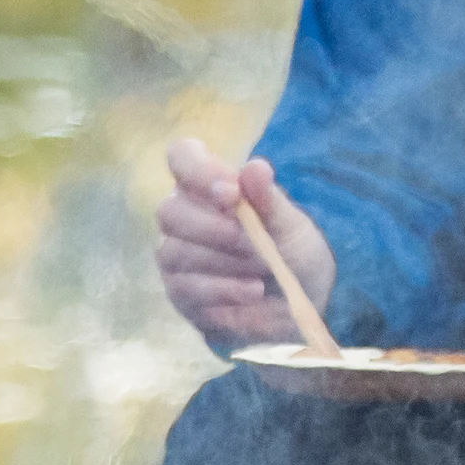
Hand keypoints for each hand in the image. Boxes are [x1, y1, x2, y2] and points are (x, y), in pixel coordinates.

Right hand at [154, 138, 337, 349]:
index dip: (199, 171)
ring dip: (225, 261)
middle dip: (214, 228)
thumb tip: (255, 167)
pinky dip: (225, 289)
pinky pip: (188, 287)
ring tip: (263, 268)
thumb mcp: (290, 226)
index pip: (182, 158)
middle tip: (252, 240)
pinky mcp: (179, 292)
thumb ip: (269, 199)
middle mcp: (183, 215)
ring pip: (175, 251)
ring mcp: (175, 254)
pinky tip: (253, 290)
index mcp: (208, 185)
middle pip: (170, 211)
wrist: (295, 307)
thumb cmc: (290, 254)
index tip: (232, 193)